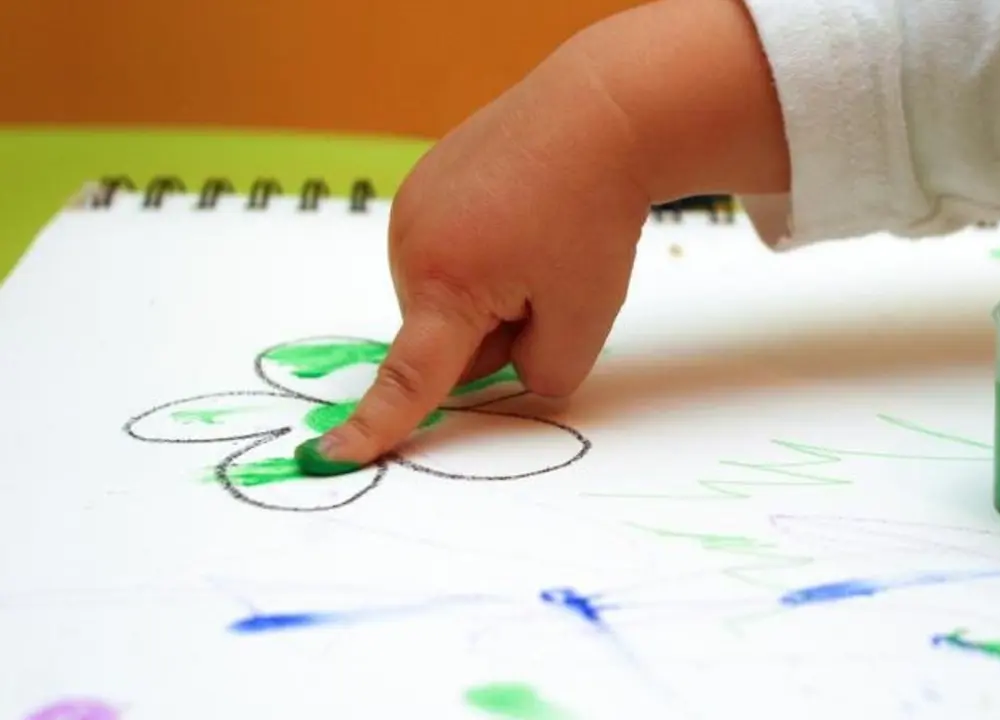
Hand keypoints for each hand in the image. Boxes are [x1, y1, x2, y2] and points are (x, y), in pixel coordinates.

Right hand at [315, 42, 652, 466]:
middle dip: (493, 331)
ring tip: (537, 236)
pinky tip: (520, 210)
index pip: (409, 378)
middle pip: (444, 337)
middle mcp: (411, 245)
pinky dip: (479, 250)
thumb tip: (502, 373)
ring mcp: (411, 207)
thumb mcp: (584, 323)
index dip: (375, 424)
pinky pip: (444, 252)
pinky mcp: (422, 183)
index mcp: (446, 285)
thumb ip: (541, 377)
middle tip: (549, 278)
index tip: (332, 456)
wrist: (598, 114)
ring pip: (444, 296)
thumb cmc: (594, 216)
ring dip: (487, 290)